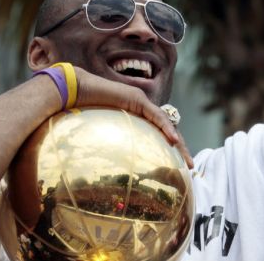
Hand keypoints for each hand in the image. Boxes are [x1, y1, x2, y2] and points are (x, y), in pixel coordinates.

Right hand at [73, 66, 193, 167]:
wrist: (74, 91)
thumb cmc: (80, 113)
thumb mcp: (100, 134)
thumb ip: (109, 147)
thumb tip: (106, 171)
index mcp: (135, 117)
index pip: (158, 133)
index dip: (169, 149)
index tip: (177, 167)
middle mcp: (141, 108)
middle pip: (167, 129)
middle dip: (180, 148)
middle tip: (189, 166)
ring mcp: (141, 102)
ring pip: (166, 123)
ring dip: (179, 142)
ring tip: (187, 159)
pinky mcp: (137, 98)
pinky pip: (155, 115)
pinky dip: (166, 128)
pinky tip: (173, 141)